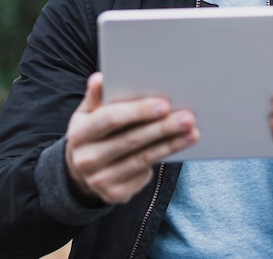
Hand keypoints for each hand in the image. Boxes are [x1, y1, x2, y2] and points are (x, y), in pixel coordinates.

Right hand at [65, 72, 198, 203]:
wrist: (80, 171)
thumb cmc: (93, 131)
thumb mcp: (88, 112)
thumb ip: (96, 96)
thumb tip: (100, 78)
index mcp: (79, 133)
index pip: (111, 119)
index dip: (138, 111)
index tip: (164, 104)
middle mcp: (86, 159)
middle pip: (131, 140)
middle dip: (163, 127)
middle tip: (188, 117)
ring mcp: (100, 180)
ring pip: (143, 158)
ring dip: (171, 144)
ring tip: (193, 132)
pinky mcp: (115, 194)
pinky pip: (144, 174)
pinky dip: (163, 158)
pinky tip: (180, 145)